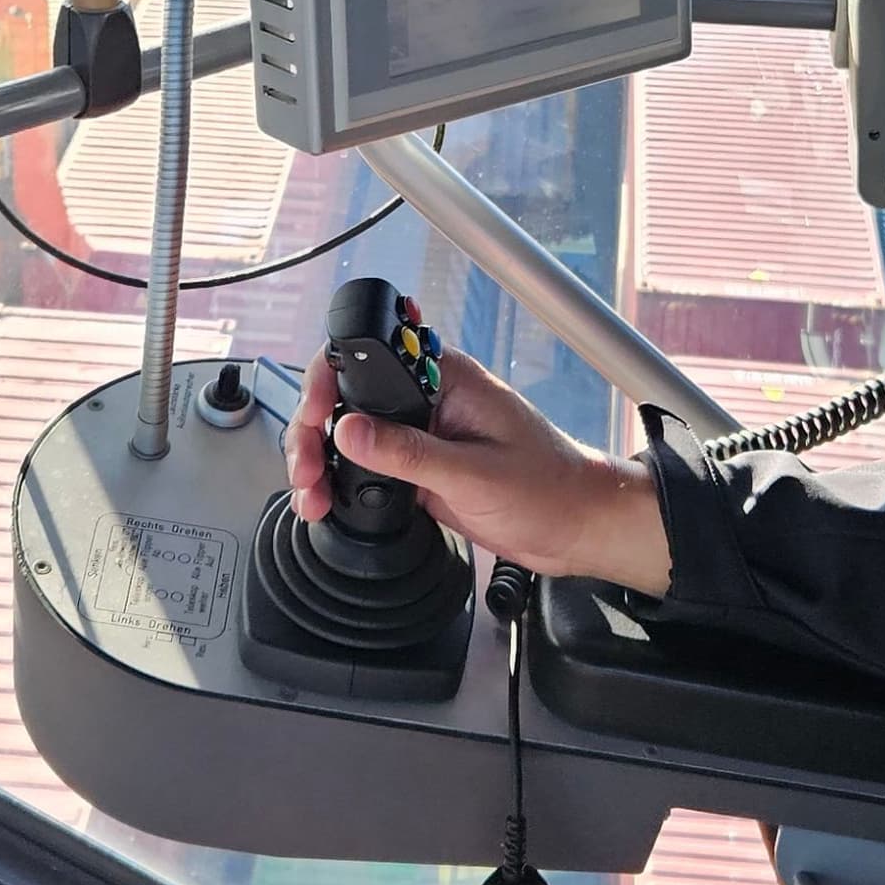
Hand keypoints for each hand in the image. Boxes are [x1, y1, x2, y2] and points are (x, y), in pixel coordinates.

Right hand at [290, 346, 672, 595]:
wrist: (577, 526)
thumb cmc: (548, 487)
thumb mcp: (474, 472)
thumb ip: (408, 452)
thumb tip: (348, 430)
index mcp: (445, 377)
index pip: (368, 358)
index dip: (327, 385)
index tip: (312, 420)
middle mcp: (427, 399)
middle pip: (346, 398)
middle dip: (313, 432)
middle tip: (307, 472)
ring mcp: (420, 434)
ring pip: (348, 435)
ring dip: (321, 462)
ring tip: (313, 497)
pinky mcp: (418, 469)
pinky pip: (366, 468)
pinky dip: (340, 484)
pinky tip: (328, 502)